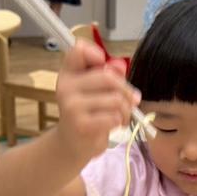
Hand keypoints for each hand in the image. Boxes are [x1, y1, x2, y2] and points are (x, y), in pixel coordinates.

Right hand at [55, 41, 139, 165]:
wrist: (72, 145)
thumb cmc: (88, 114)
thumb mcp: (96, 91)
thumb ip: (109, 75)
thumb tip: (120, 65)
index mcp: (68, 74)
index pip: (78, 50)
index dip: (96, 53)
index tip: (105, 65)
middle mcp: (66, 87)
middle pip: (108, 77)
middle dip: (126, 91)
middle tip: (131, 101)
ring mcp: (72, 106)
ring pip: (116, 99)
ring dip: (126, 111)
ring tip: (120, 117)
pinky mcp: (81, 124)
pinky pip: (114, 117)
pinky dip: (120, 122)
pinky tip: (113, 126)